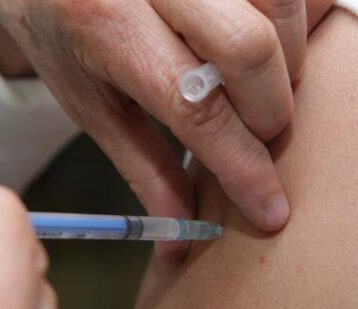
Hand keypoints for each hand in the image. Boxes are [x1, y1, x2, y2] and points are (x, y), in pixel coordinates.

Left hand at [0, 0, 334, 257]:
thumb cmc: (62, 32)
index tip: (272, 208)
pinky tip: (273, 37)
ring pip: (280, 5)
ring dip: (289, 58)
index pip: (195, 104)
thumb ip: (145, 168)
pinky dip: (295, 17)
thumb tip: (182, 236)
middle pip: (249, 49)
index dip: (243, 164)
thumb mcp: (91, 105)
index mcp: (106, 25)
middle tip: (258, 133)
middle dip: (270, 110)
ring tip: (261, 83)